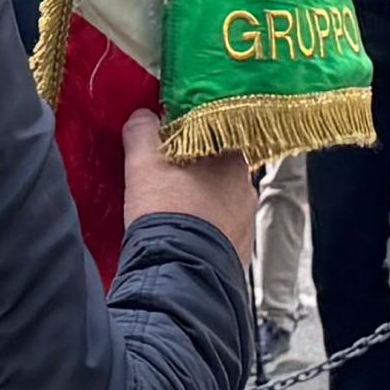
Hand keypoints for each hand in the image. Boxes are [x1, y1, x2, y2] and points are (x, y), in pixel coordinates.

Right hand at [121, 108, 259, 263]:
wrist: (181, 272)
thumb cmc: (166, 210)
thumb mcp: (144, 161)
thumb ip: (143, 130)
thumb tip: (143, 118)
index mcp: (231, 158)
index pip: (211, 138)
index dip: (185, 142)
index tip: (165, 151)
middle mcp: (246, 189)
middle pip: (215, 173)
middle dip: (192, 177)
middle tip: (162, 184)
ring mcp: (246, 224)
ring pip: (218, 206)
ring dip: (198, 207)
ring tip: (168, 216)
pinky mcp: (239, 254)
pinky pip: (218, 236)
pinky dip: (202, 235)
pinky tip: (180, 239)